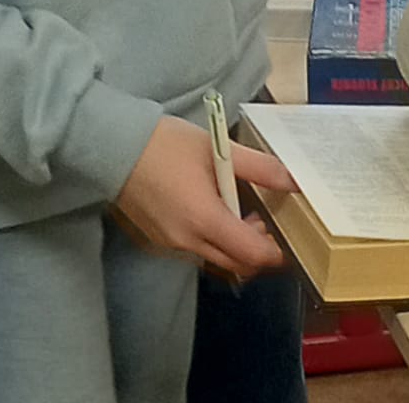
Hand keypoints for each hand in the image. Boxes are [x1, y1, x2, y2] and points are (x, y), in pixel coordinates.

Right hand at [114, 115, 295, 275]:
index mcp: (204, 220)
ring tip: (246, 210)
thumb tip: (294, 180)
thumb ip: (260, 168)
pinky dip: (216, 240)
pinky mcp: (160, 241)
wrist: (115, 150)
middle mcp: (187, 242)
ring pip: (216, 258)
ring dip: (237, 245)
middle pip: (236, 263)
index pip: (251, 254)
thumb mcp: (219, 149)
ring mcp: (171, 245)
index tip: (292, 237)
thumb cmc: (167, 145)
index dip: (277, 251)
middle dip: (259, 249)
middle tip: (271, 219)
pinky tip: (219, 211)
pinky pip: (197, 251)